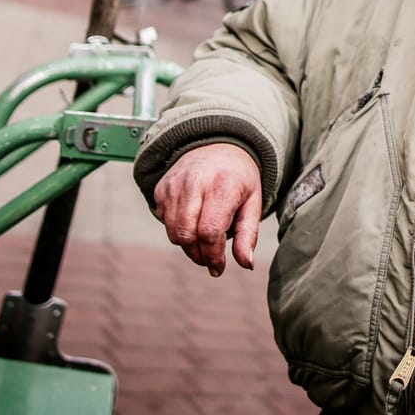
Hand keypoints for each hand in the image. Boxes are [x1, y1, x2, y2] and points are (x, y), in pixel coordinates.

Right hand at [154, 142, 260, 275]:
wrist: (218, 146)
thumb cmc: (238, 180)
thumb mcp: (252, 203)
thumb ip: (248, 234)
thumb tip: (246, 264)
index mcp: (223, 185)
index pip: (209, 232)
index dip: (213, 256)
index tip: (218, 268)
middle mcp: (195, 182)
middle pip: (187, 235)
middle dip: (198, 255)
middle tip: (210, 259)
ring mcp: (175, 183)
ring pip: (173, 232)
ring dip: (187, 246)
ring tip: (203, 242)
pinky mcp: (162, 187)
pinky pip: (163, 220)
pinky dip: (176, 229)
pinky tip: (192, 220)